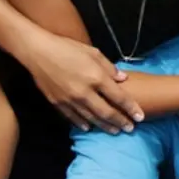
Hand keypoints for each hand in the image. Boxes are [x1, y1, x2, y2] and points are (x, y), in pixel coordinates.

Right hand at [18, 30, 142, 133]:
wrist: (38, 51)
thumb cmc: (67, 48)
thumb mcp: (92, 52)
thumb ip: (109, 67)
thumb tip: (123, 79)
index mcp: (96, 77)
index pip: (119, 97)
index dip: (131, 108)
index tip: (140, 116)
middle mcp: (85, 92)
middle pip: (107, 113)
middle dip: (120, 122)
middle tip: (130, 128)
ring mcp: (70, 100)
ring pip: (91, 118)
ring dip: (105, 126)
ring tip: (115, 131)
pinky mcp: (58, 103)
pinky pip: (73, 118)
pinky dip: (82, 124)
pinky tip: (89, 128)